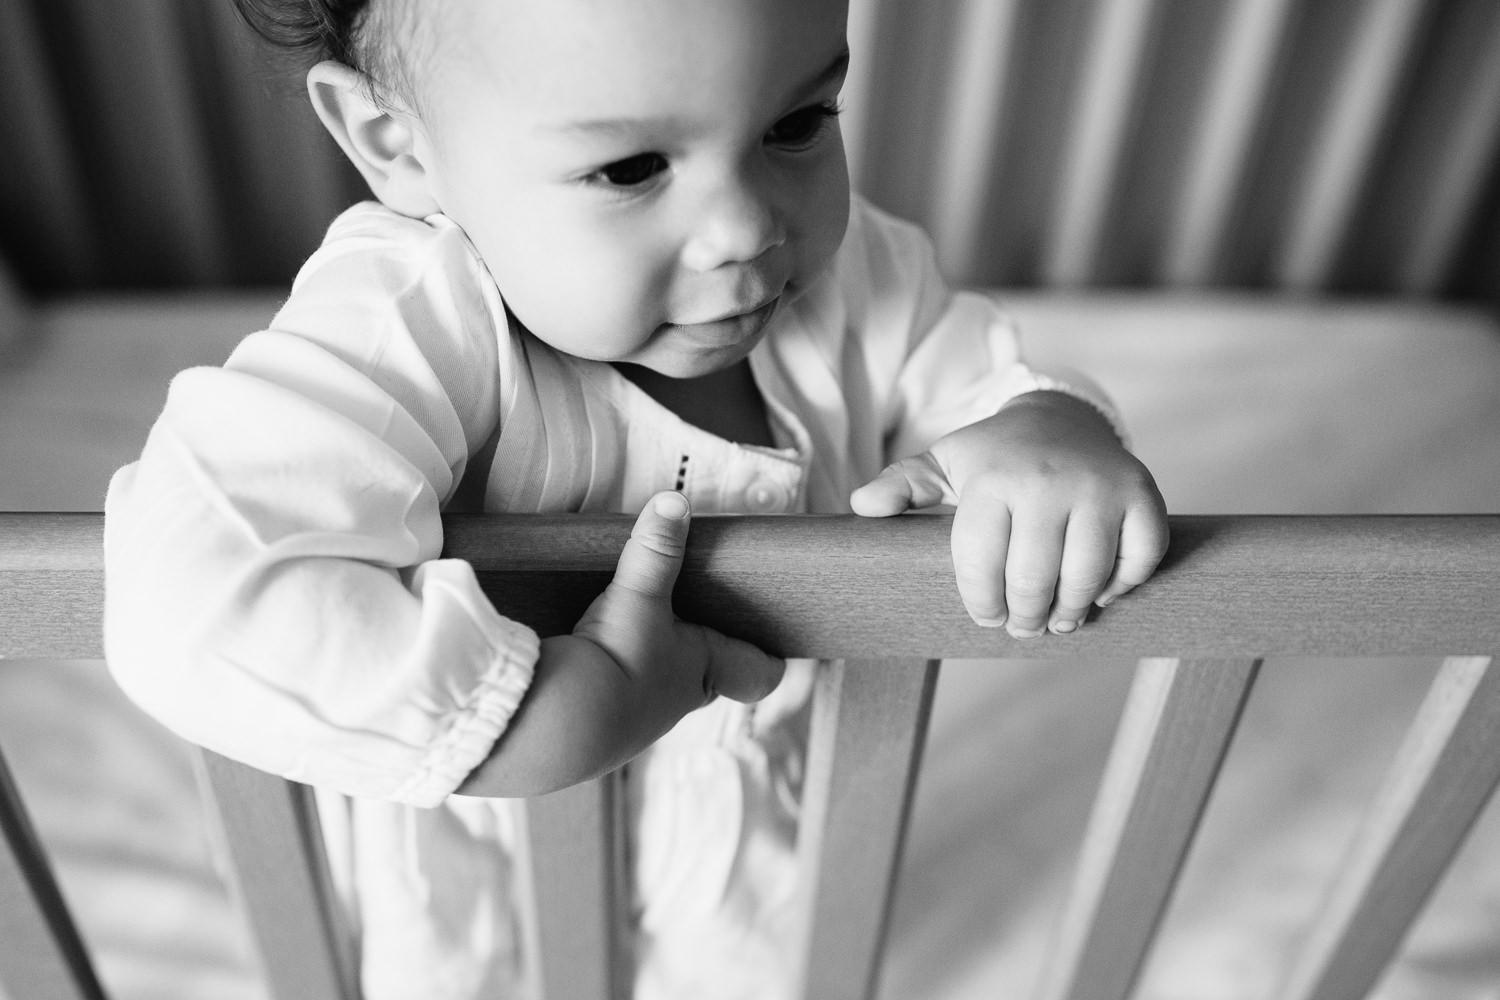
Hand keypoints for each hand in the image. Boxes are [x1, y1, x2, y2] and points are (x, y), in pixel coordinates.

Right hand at [458, 491, 783, 795]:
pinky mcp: (597, 729)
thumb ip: (656, 550)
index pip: (759, 673)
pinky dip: (608, 681)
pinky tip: (589, 660)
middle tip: (700, 622)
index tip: (776, 648)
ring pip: (659, 690)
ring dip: (651, 667)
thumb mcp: (640, 595)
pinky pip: (614, 700)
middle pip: (708, 678)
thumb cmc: (619, 658)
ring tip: (635, 633)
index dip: (770, 659)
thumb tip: (674, 502)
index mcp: (706, 670)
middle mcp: (679, 701)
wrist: (560, 720)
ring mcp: (639, 721)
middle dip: (705, 653)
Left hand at [849, 391, 1167, 638]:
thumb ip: (903, 485)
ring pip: (1086, 576)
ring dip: (1070, 611)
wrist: (1064, 419)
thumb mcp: (945, 464)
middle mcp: (1048, 481)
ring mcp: (1100, 486)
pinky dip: (1122, 585)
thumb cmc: (996, 456)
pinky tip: (1100, 592)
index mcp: (993, 479)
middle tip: (1021, 626)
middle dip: (1024, 616)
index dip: (981, 603)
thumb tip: (863, 507)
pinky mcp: (1142, 493)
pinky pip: (1139, 558)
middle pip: (1033, 579)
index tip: (985, 616)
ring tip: (1058, 621)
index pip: (982, 565)